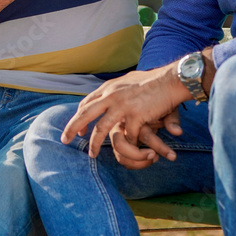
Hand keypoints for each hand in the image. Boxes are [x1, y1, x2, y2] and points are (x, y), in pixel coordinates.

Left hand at [61, 65, 190, 157]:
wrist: (171, 80)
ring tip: (91, 155)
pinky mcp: (135, 116)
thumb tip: (109, 92)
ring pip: (101, 129)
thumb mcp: (128, 81)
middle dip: (72, 128)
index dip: (79, 117)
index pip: (87, 103)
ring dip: (94, 143)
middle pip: (85, 113)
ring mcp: (122, 105)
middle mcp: (111, 95)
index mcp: (109, 88)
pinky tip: (128, 152)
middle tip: (64, 140)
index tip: (77, 129)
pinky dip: (128, 145)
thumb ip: (117, 89)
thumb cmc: (153, 81)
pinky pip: (127, 136)